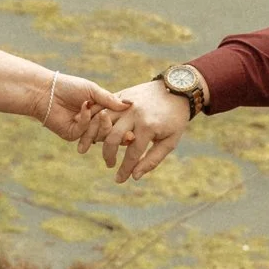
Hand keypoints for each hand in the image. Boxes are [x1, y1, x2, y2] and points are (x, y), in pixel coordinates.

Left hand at [39, 74, 130, 142]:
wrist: (48, 90)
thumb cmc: (70, 87)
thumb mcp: (94, 91)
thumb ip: (110, 100)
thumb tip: (130, 105)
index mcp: (100, 113)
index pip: (117, 121)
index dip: (125, 123)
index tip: (135, 124)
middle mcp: (93, 124)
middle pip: (110, 131)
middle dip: (115, 127)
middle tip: (123, 126)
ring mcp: (83, 131)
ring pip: (99, 135)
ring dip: (102, 124)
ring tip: (102, 113)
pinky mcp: (73, 135)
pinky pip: (85, 131)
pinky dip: (86, 118)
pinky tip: (84, 107)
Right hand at [78, 79, 194, 181]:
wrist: (176, 88)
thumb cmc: (175, 118)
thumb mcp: (170, 141)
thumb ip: (152, 160)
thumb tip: (134, 176)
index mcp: (147, 127)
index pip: (131, 154)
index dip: (124, 169)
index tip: (119, 180)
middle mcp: (133, 114)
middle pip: (112, 138)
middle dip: (108, 155)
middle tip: (109, 164)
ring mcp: (125, 103)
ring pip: (102, 121)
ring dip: (94, 136)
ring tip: (92, 148)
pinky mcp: (120, 95)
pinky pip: (102, 107)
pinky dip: (93, 119)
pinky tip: (91, 131)